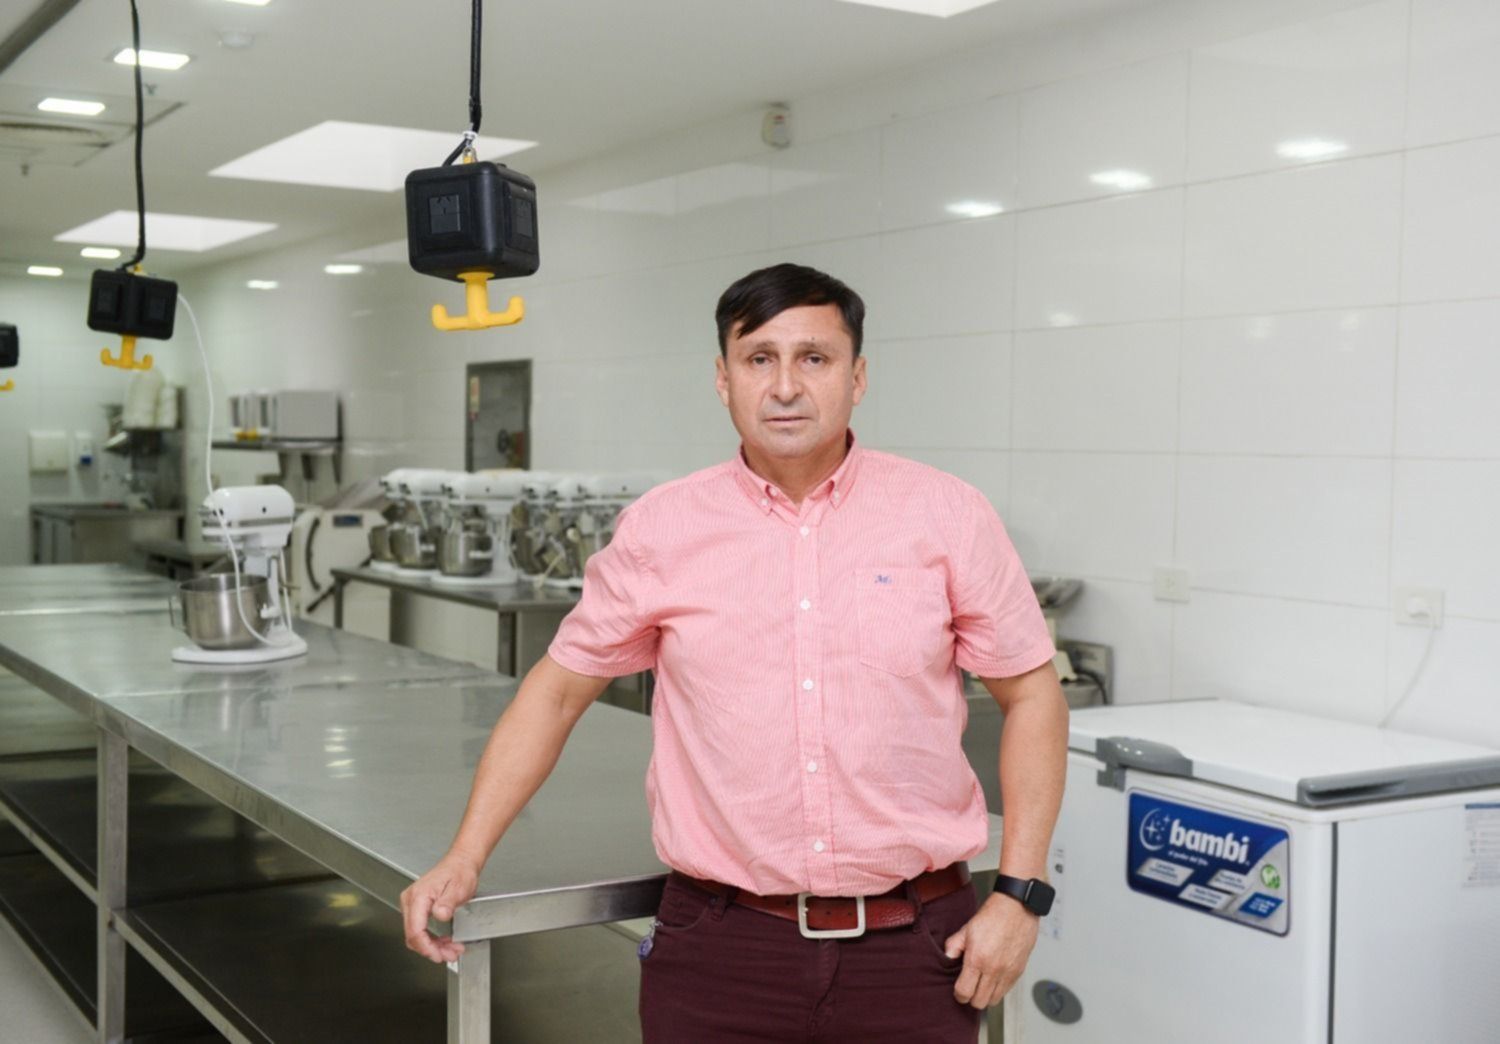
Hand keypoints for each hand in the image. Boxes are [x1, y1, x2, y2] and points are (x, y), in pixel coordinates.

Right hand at [400, 853, 479, 962]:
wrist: (460, 863)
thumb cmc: (460, 872)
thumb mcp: (458, 888)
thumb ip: (448, 902)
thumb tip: (440, 915)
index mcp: (419, 896)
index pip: (415, 930)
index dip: (426, 947)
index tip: (438, 955)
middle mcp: (411, 900)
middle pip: (413, 935)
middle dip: (431, 950)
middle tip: (449, 955)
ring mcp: (412, 904)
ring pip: (416, 935)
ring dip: (432, 946)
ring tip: (450, 950)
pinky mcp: (417, 908)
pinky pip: (420, 929)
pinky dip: (432, 939)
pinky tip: (444, 943)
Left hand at [942, 893, 1040, 1009]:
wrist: (1017, 908)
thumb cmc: (993, 916)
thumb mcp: (966, 929)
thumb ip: (953, 946)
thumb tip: (947, 959)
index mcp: (977, 959)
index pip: (964, 992)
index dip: (958, 994)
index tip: (958, 990)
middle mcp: (993, 969)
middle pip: (979, 1002)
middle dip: (971, 997)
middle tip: (969, 987)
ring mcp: (1008, 972)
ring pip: (994, 1000)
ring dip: (985, 995)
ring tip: (981, 983)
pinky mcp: (1019, 972)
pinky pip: (1006, 991)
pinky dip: (998, 989)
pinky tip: (993, 977)